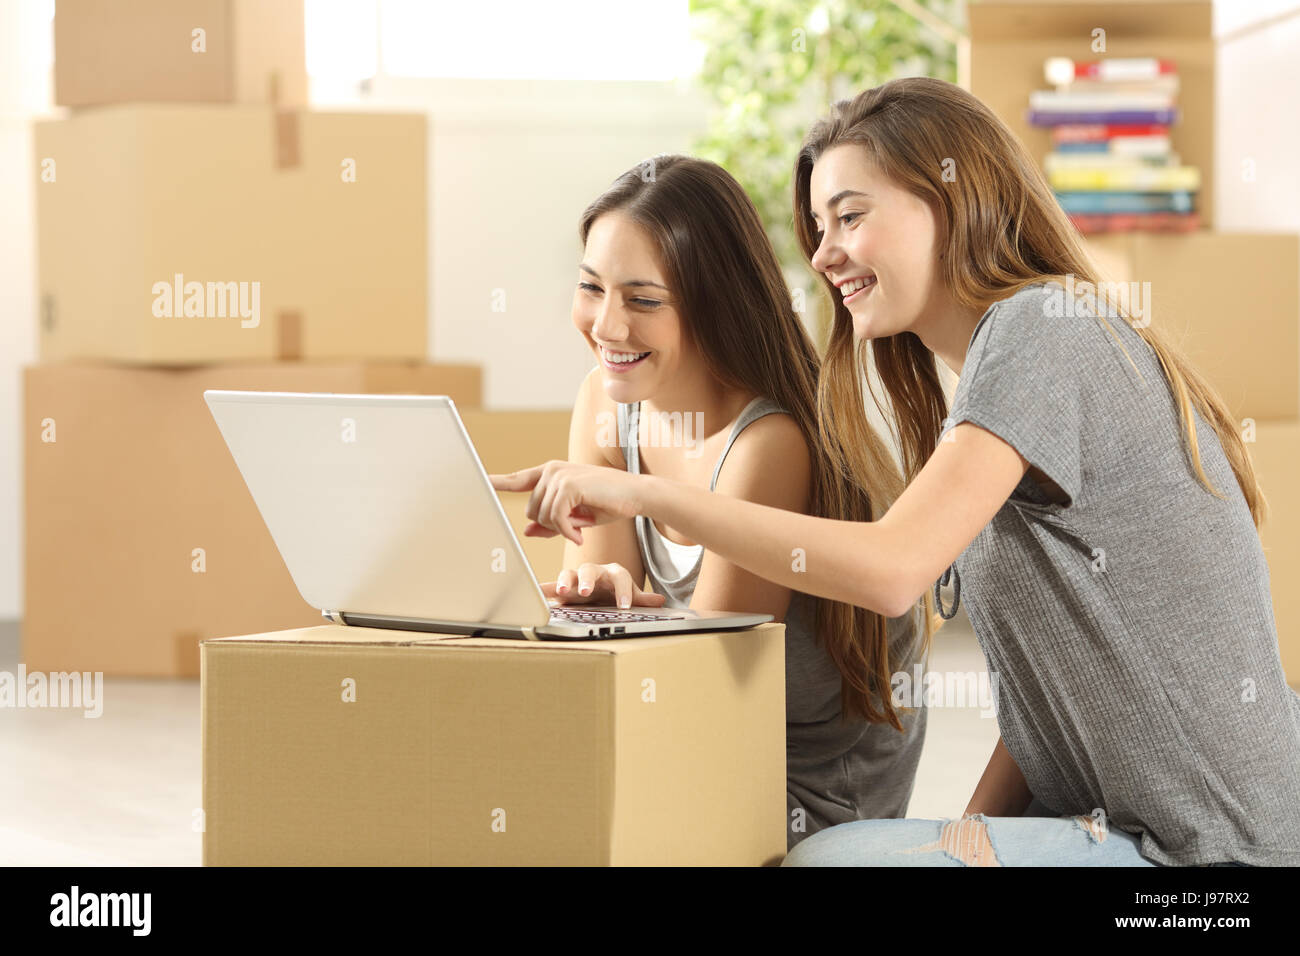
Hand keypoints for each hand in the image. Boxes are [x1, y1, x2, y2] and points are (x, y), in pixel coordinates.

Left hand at [489, 460, 643, 544]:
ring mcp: (558, 476)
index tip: (478, 481)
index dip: (496, 482)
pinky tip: (581, 534)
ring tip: (581, 527)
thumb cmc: (609, 503)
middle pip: (531, 511)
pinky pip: (555, 519)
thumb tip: (527, 530)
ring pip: (542, 516)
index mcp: (551, 473)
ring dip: (561, 529)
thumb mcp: (576, 517)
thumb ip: (551, 523)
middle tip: (574, 527)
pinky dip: (567, 532)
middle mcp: (551, 470)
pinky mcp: (568, 485)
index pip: (517, 479)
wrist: (637, 495)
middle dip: (551, 525)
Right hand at [543, 562, 667, 609]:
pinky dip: (543, 589)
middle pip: (591, 570)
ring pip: (570, 573)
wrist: (598, 589)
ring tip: (560, 590)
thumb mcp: (630, 594)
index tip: (623, 605)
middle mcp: (595, 571)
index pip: (620, 577)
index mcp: (613, 573)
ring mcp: (577, 577)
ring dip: (564, 581)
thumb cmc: (613, 590)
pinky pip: (550, 585)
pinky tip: (533, 592)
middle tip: (585, 591)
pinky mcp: (563, 586)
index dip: (622, 590)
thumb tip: (660, 600)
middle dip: (587, 580)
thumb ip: (641, 598)